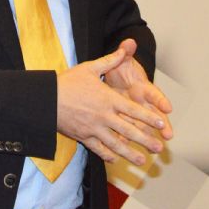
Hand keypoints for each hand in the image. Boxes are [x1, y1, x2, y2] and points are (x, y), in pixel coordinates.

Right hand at [57, 46, 171, 165]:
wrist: (47, 99)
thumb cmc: (68, 81)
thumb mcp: (89, 67)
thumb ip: (109, 60)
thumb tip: (124, 48)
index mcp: (108, 99)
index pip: (133, 110)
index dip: (149, 118)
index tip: (161, 124)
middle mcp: (104, 116)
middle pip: (129, 131)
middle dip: (146, 140)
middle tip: (159, 148)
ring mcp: (94, 129)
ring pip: (116, 144)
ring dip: (130, 153)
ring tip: (142, 160)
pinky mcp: (83, 137)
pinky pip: (99, 149)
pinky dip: (108, 155)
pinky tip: (115, 159)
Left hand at [105, 38, 172, 141]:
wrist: (116, 78)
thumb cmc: (123, 69)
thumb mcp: (123, 60)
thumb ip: (126, 52)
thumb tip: (130, 41)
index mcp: (143, 87)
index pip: (154, 93)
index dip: (161, 100)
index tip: (168, 107)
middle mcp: (142, 102)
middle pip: (155, 114)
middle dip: (162, 125)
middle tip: (169, 135)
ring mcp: (135, 113)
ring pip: (144, 126)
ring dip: (148, 137)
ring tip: (153, 149)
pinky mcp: (125, 119)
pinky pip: (127, 131)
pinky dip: (127, 140)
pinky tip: (126, 150)